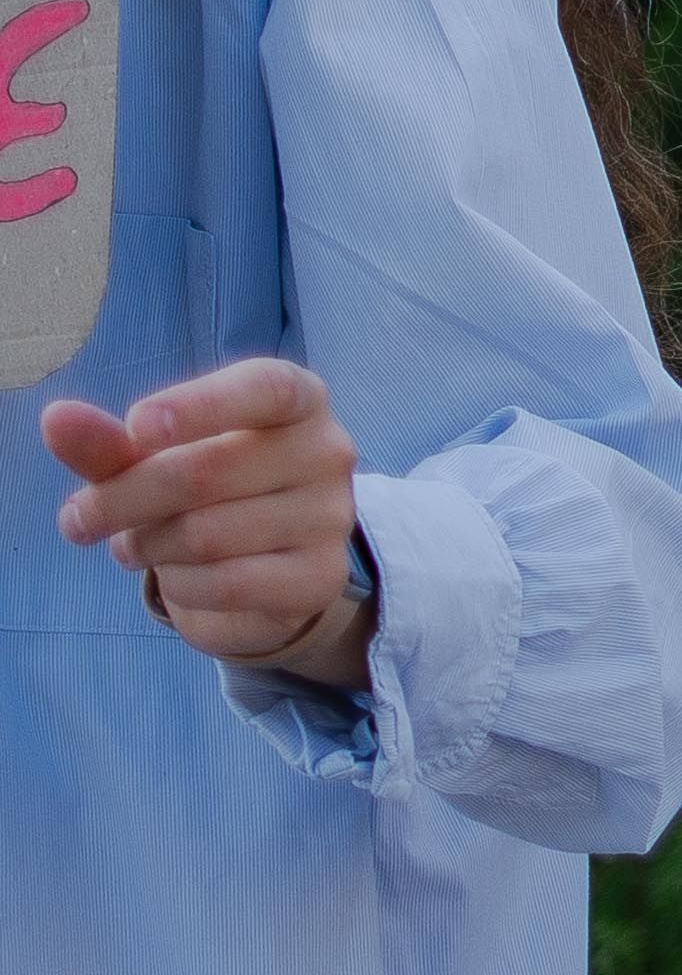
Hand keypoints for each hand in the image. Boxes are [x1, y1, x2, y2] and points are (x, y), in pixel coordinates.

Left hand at [47, 362, 373, 689]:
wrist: (265, 562)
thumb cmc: (206, 488)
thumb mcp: (155, 457)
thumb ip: (108, 442)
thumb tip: (55, 418)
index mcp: (297, 399)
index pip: (264, 388)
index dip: (200, 406)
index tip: (136, 427)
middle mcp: (327, 451)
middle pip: (206, 471)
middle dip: (122, 499)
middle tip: (79, 519)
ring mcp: (331, 516)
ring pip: (206, 535)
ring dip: (147, 546)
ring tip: (139, 545)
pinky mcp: (319, 578)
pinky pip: (224, 584)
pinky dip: (178, 586)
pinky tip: (178, 576)